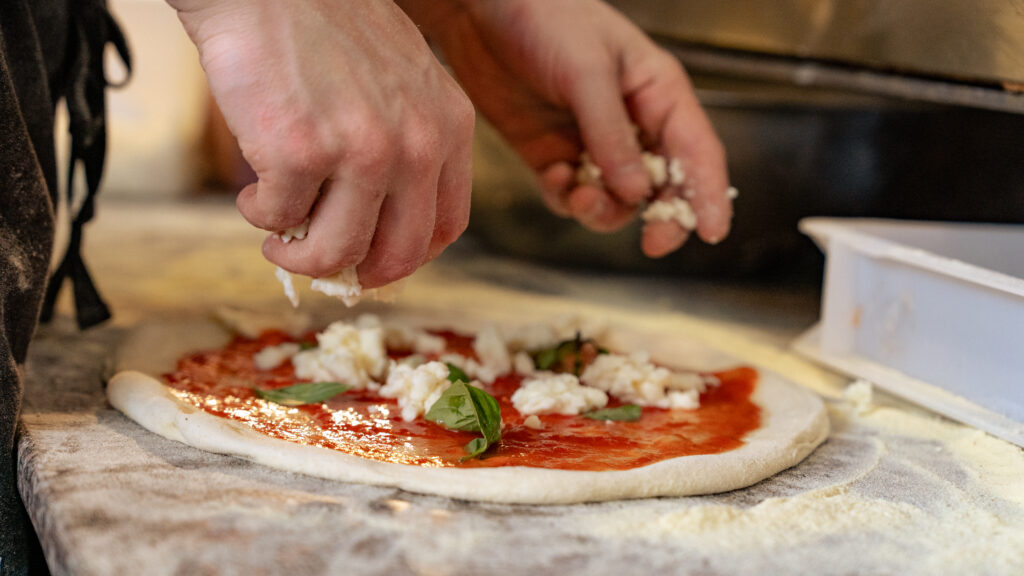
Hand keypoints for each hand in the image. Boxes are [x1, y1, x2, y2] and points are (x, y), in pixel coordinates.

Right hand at [168, 0, 474, 286]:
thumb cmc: (325, 28)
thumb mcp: (401, 81)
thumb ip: (407, 145)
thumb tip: (378, 227)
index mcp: (448, 126)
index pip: (447, 226)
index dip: (406, 257)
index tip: (371, 260)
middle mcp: (416, 144)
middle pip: (397, 254)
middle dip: (352, 272)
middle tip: (315, 259)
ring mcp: (363, 151)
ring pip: (336, 251)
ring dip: (297, 253)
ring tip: (274, 227)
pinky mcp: (303, 152)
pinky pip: (280, 219)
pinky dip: (259, 213)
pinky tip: (252, 187)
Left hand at [408, 0, 731, 254]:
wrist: (479, 11)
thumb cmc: (545, 18)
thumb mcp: (586, 73)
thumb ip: (611, 135)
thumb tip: (637, 193)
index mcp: (657, 93)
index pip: (697, 151)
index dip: (708, 194)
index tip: (711, 233)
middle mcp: (632, 123)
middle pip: (664, 187)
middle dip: (662, 217)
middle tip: (653, 242)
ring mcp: (592, 143)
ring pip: (616, 201)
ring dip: (603, 209)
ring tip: (580, 193)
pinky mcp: (553, 155)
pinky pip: (571, 196)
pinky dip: (566, 197)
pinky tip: (553, 174)